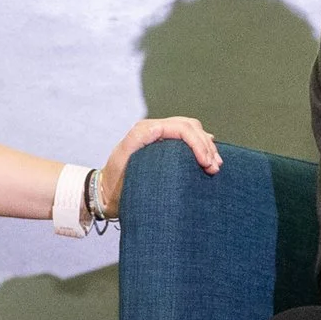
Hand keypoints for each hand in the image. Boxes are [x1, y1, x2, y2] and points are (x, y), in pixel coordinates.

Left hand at [99, 116, 220, 216]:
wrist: (105, 193)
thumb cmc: (115, 184)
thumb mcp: (125, 166)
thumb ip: (140, 148)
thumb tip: (162, 137)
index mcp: (144, 131)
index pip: (180, 128)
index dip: (198, 143)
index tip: (206, 164)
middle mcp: (152, 128)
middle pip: (189, 126)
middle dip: (205, 145)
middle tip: (214, 168)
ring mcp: (159, 135)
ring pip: (191, 129)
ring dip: (206, 145)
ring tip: (215, 164)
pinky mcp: (163, 145)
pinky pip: (187, 138)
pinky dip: (201, 145)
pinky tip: (209, 155)